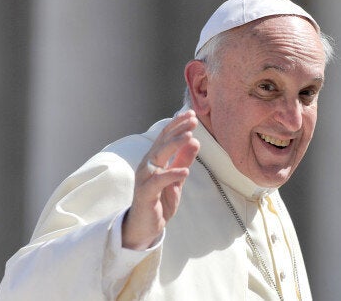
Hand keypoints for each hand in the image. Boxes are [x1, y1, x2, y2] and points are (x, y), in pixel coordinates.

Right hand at [121, 110, 199, 249]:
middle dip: (177, 130)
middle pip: (161, 142)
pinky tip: (185, 171)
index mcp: (154, 159)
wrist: (146, 226)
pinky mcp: (145, 194)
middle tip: (193, 120)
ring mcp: (144, 178)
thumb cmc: (160, 200)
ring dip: (174, 145)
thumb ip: (183, 160)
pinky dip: (171, 174)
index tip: (191, 114)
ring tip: (190, 136)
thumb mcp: (176, 178)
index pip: (165, 137)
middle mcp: (147, 165)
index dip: (177, 124)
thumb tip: (195, 141)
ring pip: (158, 157)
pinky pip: (158, 181)